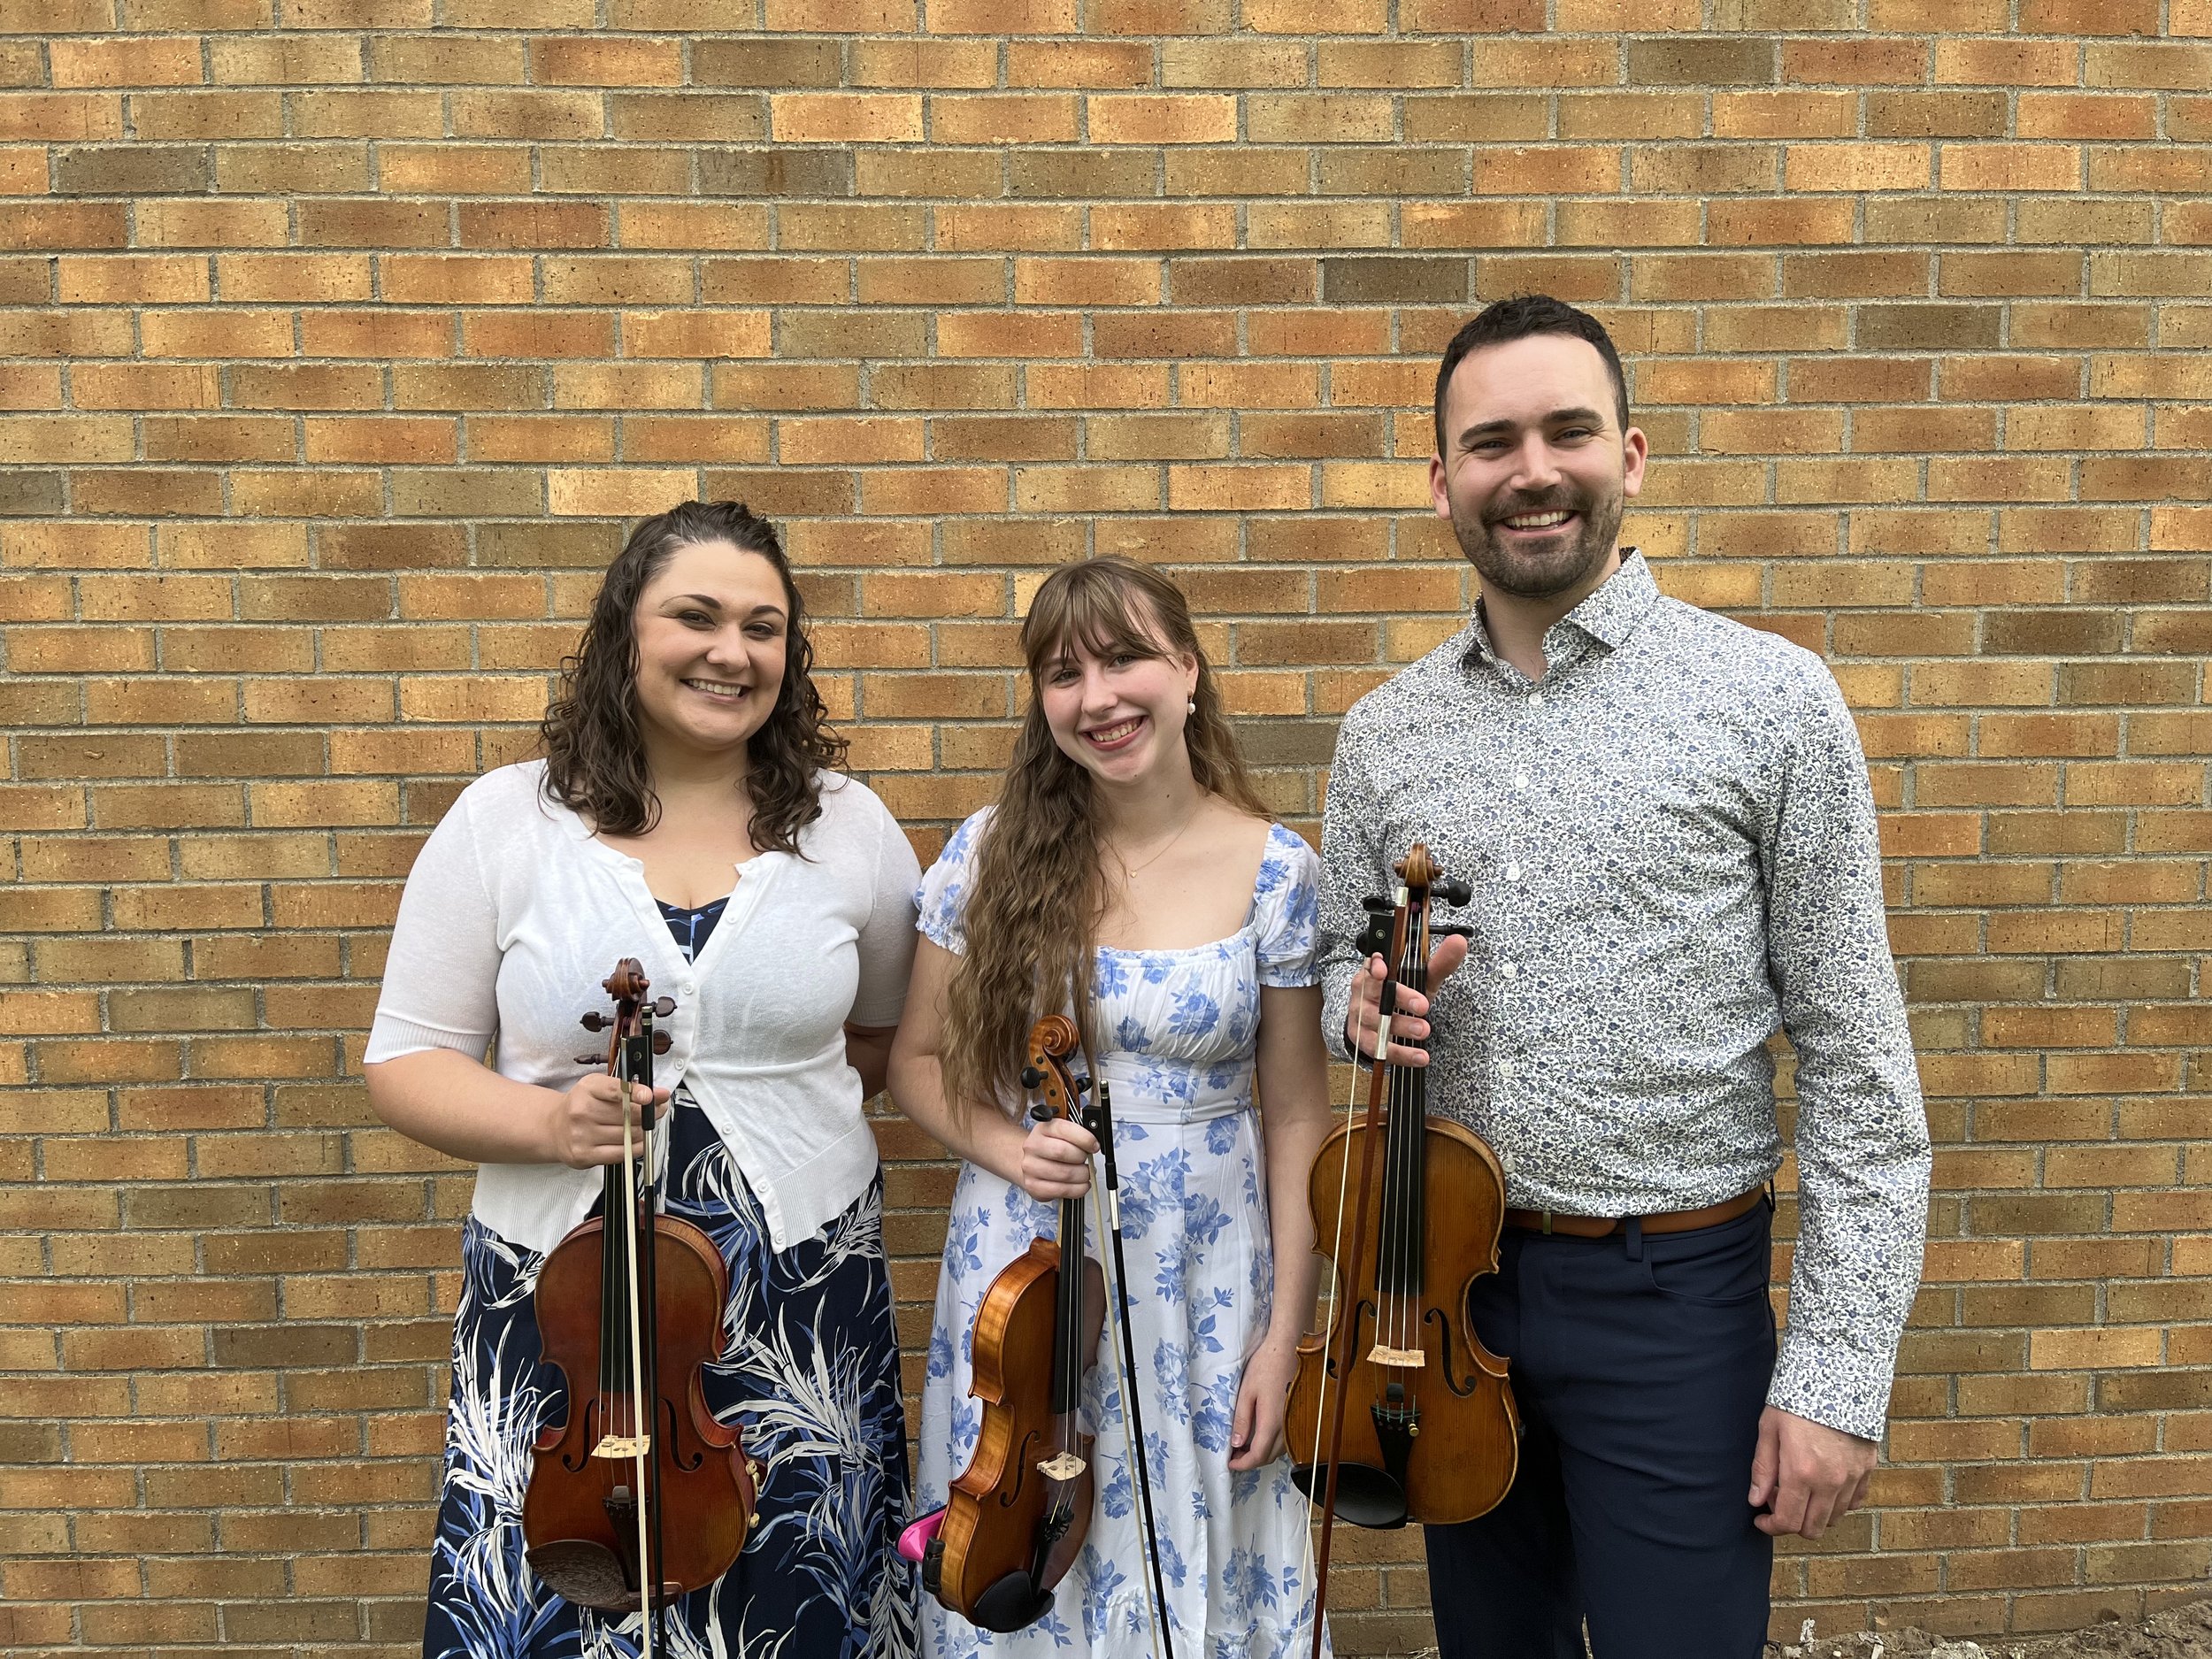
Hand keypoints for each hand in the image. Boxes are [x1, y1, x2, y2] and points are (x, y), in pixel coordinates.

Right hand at [544, 1074, 669, 1170]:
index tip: (651, 1096)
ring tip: (641, 1125)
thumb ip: (629, 1088)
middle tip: (656, 1109)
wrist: (554, 1127)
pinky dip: (636, 1147)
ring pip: (630, 1134)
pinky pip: (622, 1153)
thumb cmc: (582, 1106)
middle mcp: (582, 1111)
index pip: (616, 1090)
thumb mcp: (600, 1087)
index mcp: (588, 1089)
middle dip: (651, 1112)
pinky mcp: (585, 1155)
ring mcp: (582, 1135)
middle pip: (629, 1114)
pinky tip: (635, 1141)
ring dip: (644, 1130)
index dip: (637, 1093)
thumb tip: (659, 1095)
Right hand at [1015, 1115, 1096, 1203]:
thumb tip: (1094, 1144)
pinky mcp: (1034, 1186)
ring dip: (1082, 1176)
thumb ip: (1077, 1135)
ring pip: (1065, 1174)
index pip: (1064, 1129)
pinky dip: (1077, 1189)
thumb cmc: (1051, 1148)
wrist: (1032, 1162)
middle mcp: (1033, 1147)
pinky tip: (1080, 1184)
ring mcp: (1031, 1167)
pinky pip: (1061, 1191)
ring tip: (1084, 1173)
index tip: (1093, 1146)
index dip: (1085, 1138)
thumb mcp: (1061, 1134)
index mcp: (1043, 1129)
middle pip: (1062, 1152)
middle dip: (1082, 1158)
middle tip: (1086, 1160)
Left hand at [1229, 1340, 1298, 1471]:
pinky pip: (1285, 1440)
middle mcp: (1287, 1428)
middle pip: (1268, 1457)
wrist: (1289, 1349)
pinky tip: (1260, 1433)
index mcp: (1272, 1423)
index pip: (1257, 1456)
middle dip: (1250, 1461)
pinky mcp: (1299, 1416)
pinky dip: (1271, 1444)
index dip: (1242, 1464)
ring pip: (1278, 1451)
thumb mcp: (1246, 1392)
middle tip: (1233, 1455)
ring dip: (1261, 1453)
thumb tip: (1236, 1443)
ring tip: (1244, 1444)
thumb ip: (1242, 1420)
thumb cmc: (1267, 1366)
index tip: (1230, 1463)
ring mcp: (1295, 1423)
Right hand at [1343, 936, 1468, 1065]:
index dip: (1375, 967)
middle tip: (1423, 1006)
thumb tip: (1459, 942)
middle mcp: (1363, 992)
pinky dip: (1401, 1054)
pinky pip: (1379, 1048)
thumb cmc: (1399, 994)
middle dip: (1400, 999)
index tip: (1383, 970)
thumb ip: (1439, 963)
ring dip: (1401, 1028)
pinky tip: (1420, 1056)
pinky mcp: (1362, 1040)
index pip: (1371, 965)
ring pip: (1376, 1023)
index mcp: (1374, 971)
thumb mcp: (1420, 979)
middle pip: (1377, 994)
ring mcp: (1360, 1017)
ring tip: (1424, 1031)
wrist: (1376, 1022)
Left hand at [1748, 1407, 1876, 1538]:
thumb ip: (1762, 1469)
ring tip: (1800, 1490)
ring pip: (1834, 1518)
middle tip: (1778, 1501)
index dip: (1771, 1527)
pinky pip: (1854, 1502)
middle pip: (1812, 1528)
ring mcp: (1852, 1478)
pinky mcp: (1868, 1469)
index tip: (1761, 1520)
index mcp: (1801, 1473)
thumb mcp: (1769, 1430)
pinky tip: (1823, 1486)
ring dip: (1814, 1514)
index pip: (1788, 1521)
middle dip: (1791, 1523)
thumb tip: (1755, 1501)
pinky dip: (1838, 1503)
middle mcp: (1830, 1482)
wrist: (1837, 1378)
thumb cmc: (1796, 1402)